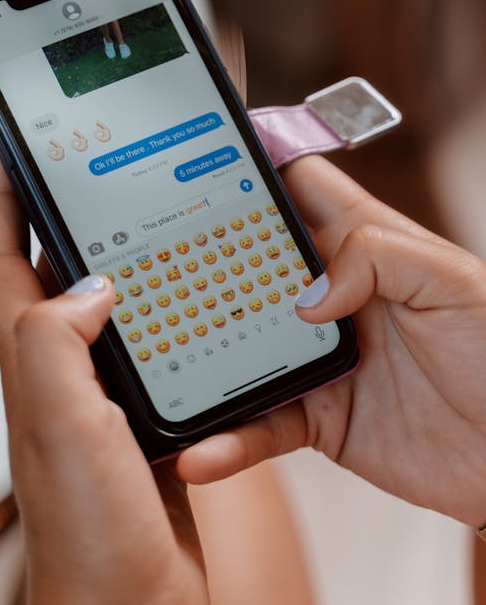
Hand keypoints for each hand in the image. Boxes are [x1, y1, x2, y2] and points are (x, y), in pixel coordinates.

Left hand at [0, 153, 209, 604]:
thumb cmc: (89, 537)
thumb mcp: (62, 423)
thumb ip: (59, 340)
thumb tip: (89, 283)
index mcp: (34, 363)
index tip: (16, 151)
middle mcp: (63, 374)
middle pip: (54, 272)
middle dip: (66, 216)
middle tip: (98, 171)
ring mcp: (105, 397)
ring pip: (110, 308)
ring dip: (127, 262)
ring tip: (156, 220)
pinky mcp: (148, 421)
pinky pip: (155, 350)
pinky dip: (173, 317)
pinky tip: (203, 307)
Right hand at [178, 155, 485, 527]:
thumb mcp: (454, 281)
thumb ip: (378, 257)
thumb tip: (306, 296)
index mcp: (363, 246)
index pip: (297, 187)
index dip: (253, 166)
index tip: (199, 156)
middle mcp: (332, 296)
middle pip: (249, 263)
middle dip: (201, 258)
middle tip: (149, 262)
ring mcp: (316, 356)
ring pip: (239, 344)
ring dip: (199, 353)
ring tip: (155, 361)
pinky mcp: (315, 417)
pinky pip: (260, 424)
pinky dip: (228, 439)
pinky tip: (202, 448)